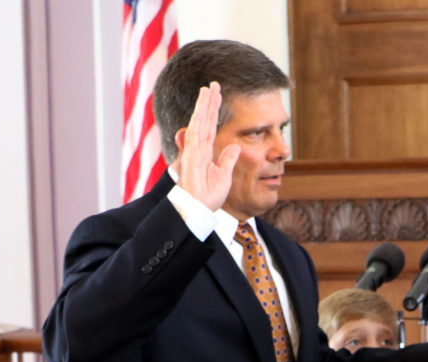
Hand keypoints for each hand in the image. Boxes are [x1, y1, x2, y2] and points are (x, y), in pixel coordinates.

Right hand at [177, 82, 239, 209]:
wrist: (199, 210)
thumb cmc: (208, 196)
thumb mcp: (224, 175)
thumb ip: (228, 159)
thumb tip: (235, 147)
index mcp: (206, 151)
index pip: (211, 126)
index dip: (213, 111)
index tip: (217, 96)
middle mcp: (199, 147)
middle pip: (204, 119)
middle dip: (209, 102)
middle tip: (213, 84)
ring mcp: (194, 150)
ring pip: (199, 122)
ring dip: (204, 105)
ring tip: (208, 88)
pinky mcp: (192, 156)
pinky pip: (196, 134)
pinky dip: (199, 119)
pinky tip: (202, 106)